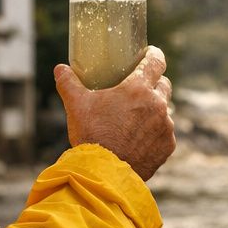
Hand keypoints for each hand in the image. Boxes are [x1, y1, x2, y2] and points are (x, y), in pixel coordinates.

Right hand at [54, 46, 175, 181]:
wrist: (103, 173)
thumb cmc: (91, 135)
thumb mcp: (76, 105)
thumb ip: (68, 83)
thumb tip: (60, 69)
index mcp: (138, 89)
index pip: (156, 61)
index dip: (154, 55)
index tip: (150, 54)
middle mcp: (157, 105)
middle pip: (164, 85)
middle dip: (154, 83)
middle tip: (140, 89)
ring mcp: (165, 127)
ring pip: (165, 111)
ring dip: (154, 111)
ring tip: (136, 119)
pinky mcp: (167, 146)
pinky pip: (165, 134)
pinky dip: (155, 133)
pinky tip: (140, 138)